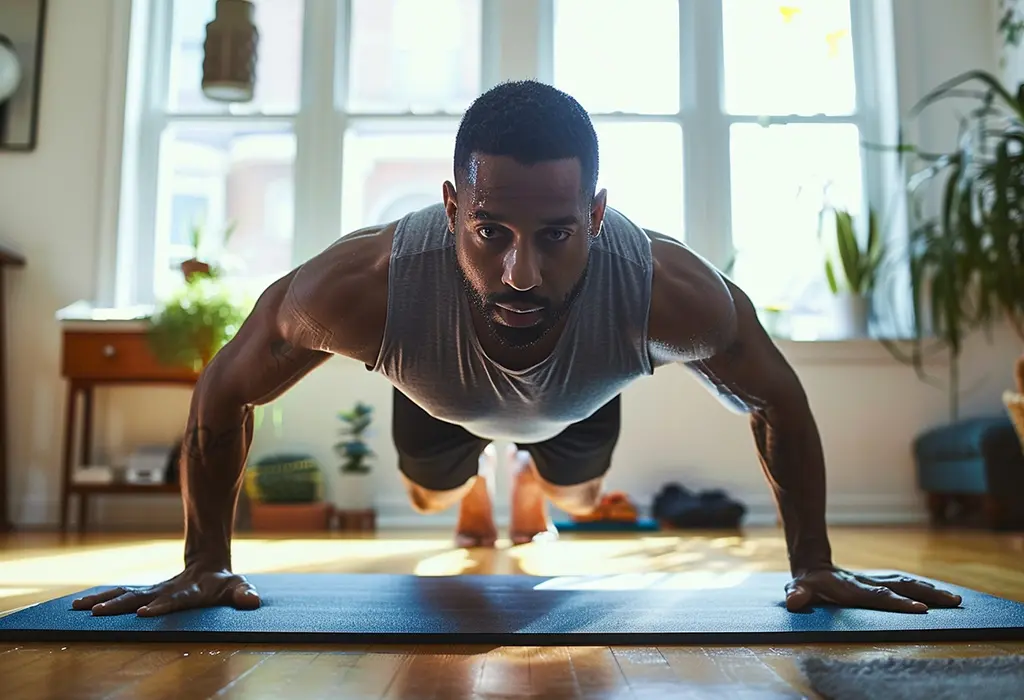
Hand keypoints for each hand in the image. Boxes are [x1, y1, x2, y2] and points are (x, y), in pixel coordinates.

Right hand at [71, 566, 259, 616]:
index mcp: (187, 592)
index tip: (145, 613)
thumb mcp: (237, 587)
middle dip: (120, 606)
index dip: (161, 607)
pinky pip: (120, 595)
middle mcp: (166, 592)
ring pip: (124, 594)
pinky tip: (79, 604)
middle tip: (98, 614)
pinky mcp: (145, 594)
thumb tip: (253, 602)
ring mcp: (153, 592)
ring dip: (103, 600)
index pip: (174, 601)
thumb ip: (244, 594)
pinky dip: (100, 598)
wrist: (208, 565)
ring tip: (78, 607)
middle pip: (140, 597)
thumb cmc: (223, 583)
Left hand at [785, 568, 961, 612]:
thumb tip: (793, 602)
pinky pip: (904, 583)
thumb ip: (797, 595)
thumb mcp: (798, 588)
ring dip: (930, 590)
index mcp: (852, 588)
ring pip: (906, 582)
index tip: (921, 609)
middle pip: (901, 586)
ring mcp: (875, 581)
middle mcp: (868, 583)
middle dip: (927, 594)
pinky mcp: (879, 582)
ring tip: (955, 599)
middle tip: (953, 602)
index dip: (898, 602)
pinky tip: (939, 594)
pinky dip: (923, 587)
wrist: (812, 565)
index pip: (878, 596)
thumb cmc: (807, 583)